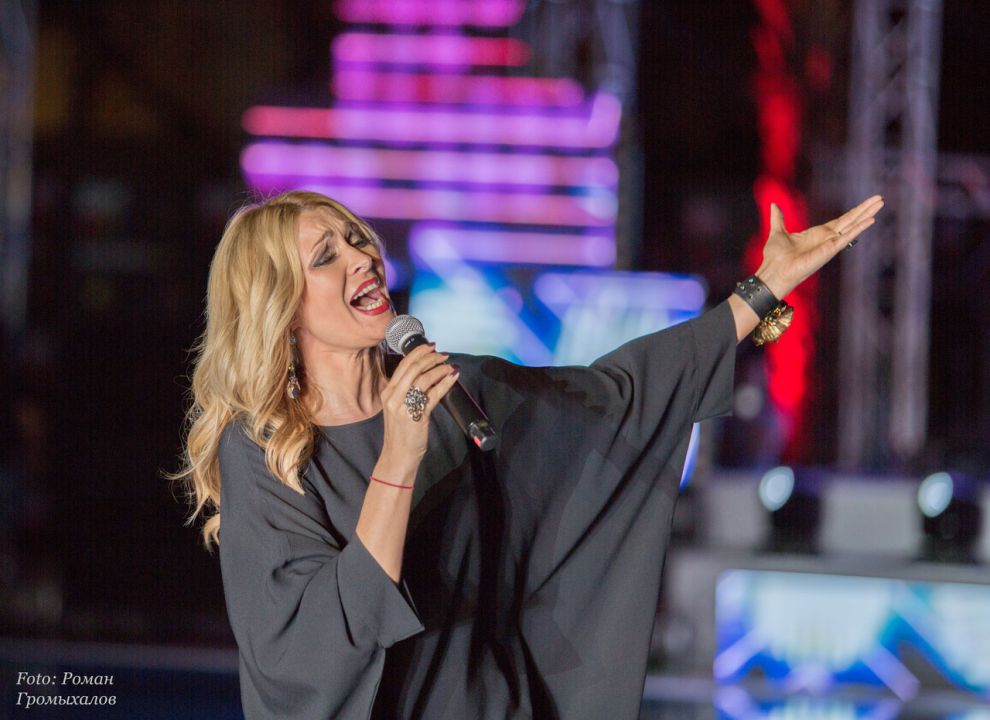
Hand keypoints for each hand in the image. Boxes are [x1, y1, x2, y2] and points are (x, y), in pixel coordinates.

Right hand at [378, 343, 459, 471]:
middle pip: (414, 367)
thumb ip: (406, 390)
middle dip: (432, 357)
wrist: (398, 455)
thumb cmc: (401, 432)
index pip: (403, 364)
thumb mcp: (398, 407)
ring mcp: (404, 406)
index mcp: (388, 392)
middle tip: (444, 354)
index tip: (431, 346)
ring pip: (424, 378)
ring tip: (450, 365)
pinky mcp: (417, 415)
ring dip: (440, 368)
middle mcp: (393, 396)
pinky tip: (453, 377)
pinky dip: (445, 382)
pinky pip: (434, 393)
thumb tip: (425, 373)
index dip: (419, 352)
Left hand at [755, 195, 883, 297]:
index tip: (867, 203)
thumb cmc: (775, 257)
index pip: (841, 220)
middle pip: (851, 221)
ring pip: (852, 226)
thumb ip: (778, 218)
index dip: (854, 212)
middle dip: (865, 209)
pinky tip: (871, 220)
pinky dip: (859, 228)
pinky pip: (847, 237)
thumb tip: (773, 205)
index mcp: (817, 234)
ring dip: (866, 215)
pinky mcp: (830, 250)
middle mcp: (827, 239)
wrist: (774, 271)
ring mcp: (830, 244)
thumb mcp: (777, 232)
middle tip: (880, 199)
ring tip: (880, 204)